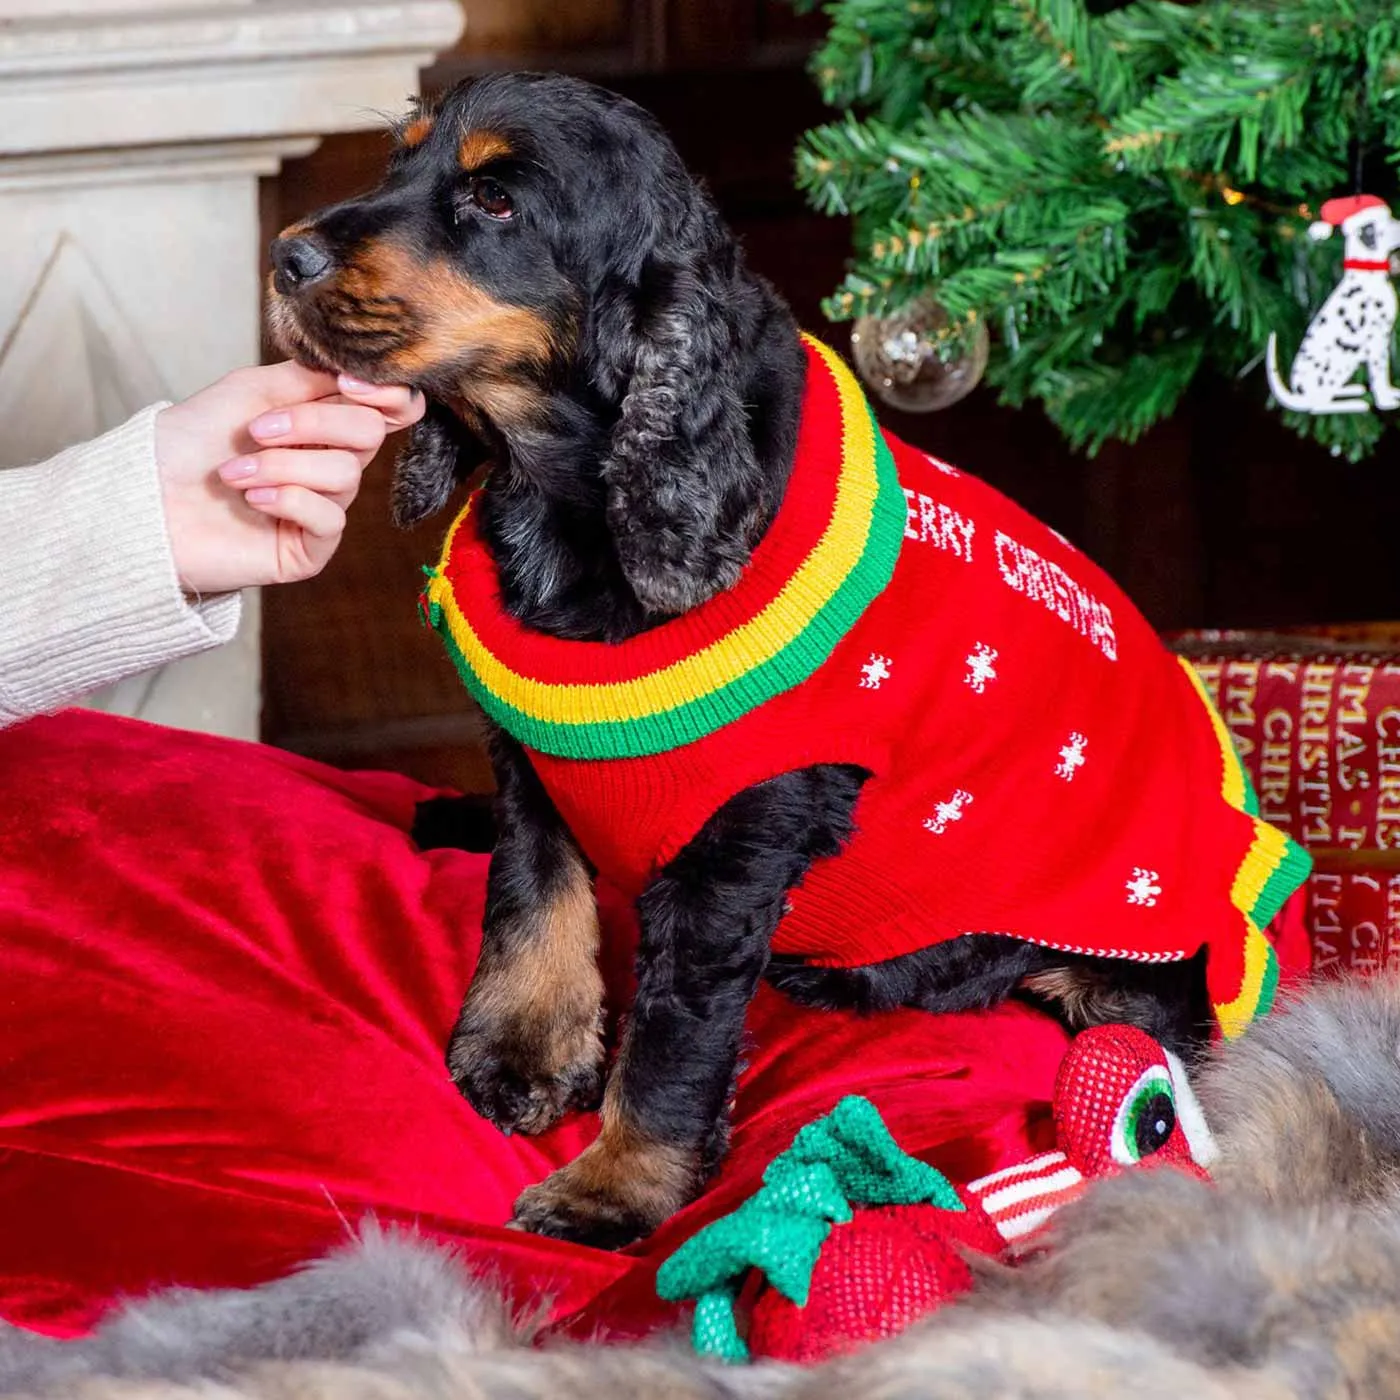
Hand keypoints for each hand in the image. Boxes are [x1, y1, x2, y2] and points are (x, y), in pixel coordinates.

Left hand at [154, 362, 423, 593]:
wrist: (145, 497)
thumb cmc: (189, 443)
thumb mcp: (251, 391)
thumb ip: (310, 378)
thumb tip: (360, 372)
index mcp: (323, 423)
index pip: (388, 408)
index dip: (387, 393)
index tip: (347, 384)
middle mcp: (330, 463)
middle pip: (370, 434)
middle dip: (314, 424)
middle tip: (258, 429)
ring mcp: (322, 507)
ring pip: (345, 475)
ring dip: (282, 465)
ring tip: (234, 473)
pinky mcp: (310, 549)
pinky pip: (329, 519)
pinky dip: (287, 499)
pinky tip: (250, 498)